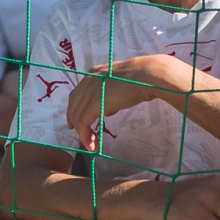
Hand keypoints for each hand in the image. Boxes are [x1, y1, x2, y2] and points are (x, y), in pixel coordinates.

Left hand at [65, 54, 184, 151]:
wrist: (145, 76)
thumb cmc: (139, 79)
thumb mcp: (117, 85)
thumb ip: (108, 94)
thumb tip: (106, 109)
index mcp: (93, 74)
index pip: (77, 94)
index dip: (74, 109)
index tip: (74, 122)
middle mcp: (87, 81)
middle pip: (73, 105)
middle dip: (75, 122)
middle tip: (81, 135)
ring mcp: (89, 92)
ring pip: (77, 116)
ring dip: (82, 133)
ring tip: (90, 144)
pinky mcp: (94, 103)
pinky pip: (83, 123)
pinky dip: (85, 135)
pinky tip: (92, 144)